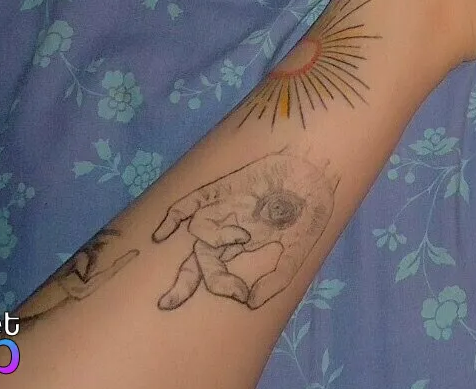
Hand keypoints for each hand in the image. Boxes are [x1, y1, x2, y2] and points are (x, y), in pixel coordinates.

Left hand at [151, 153, 335, 310]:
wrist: (315, 170)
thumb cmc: (311, 209)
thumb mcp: (298, 249)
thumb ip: (278, 278)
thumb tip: (250, 304)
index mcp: (245, 244)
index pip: (217, 272)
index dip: (222, 286)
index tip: (240, 295)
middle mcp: (227, 228)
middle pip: (195, 259)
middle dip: (180, 284)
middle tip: (165, 303)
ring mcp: (221, 208)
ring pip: (199, 231)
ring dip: (217, 239)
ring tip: (247, 234)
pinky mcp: (218, 189)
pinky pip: (188, 203)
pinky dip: (171, 218)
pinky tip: (159, 237)